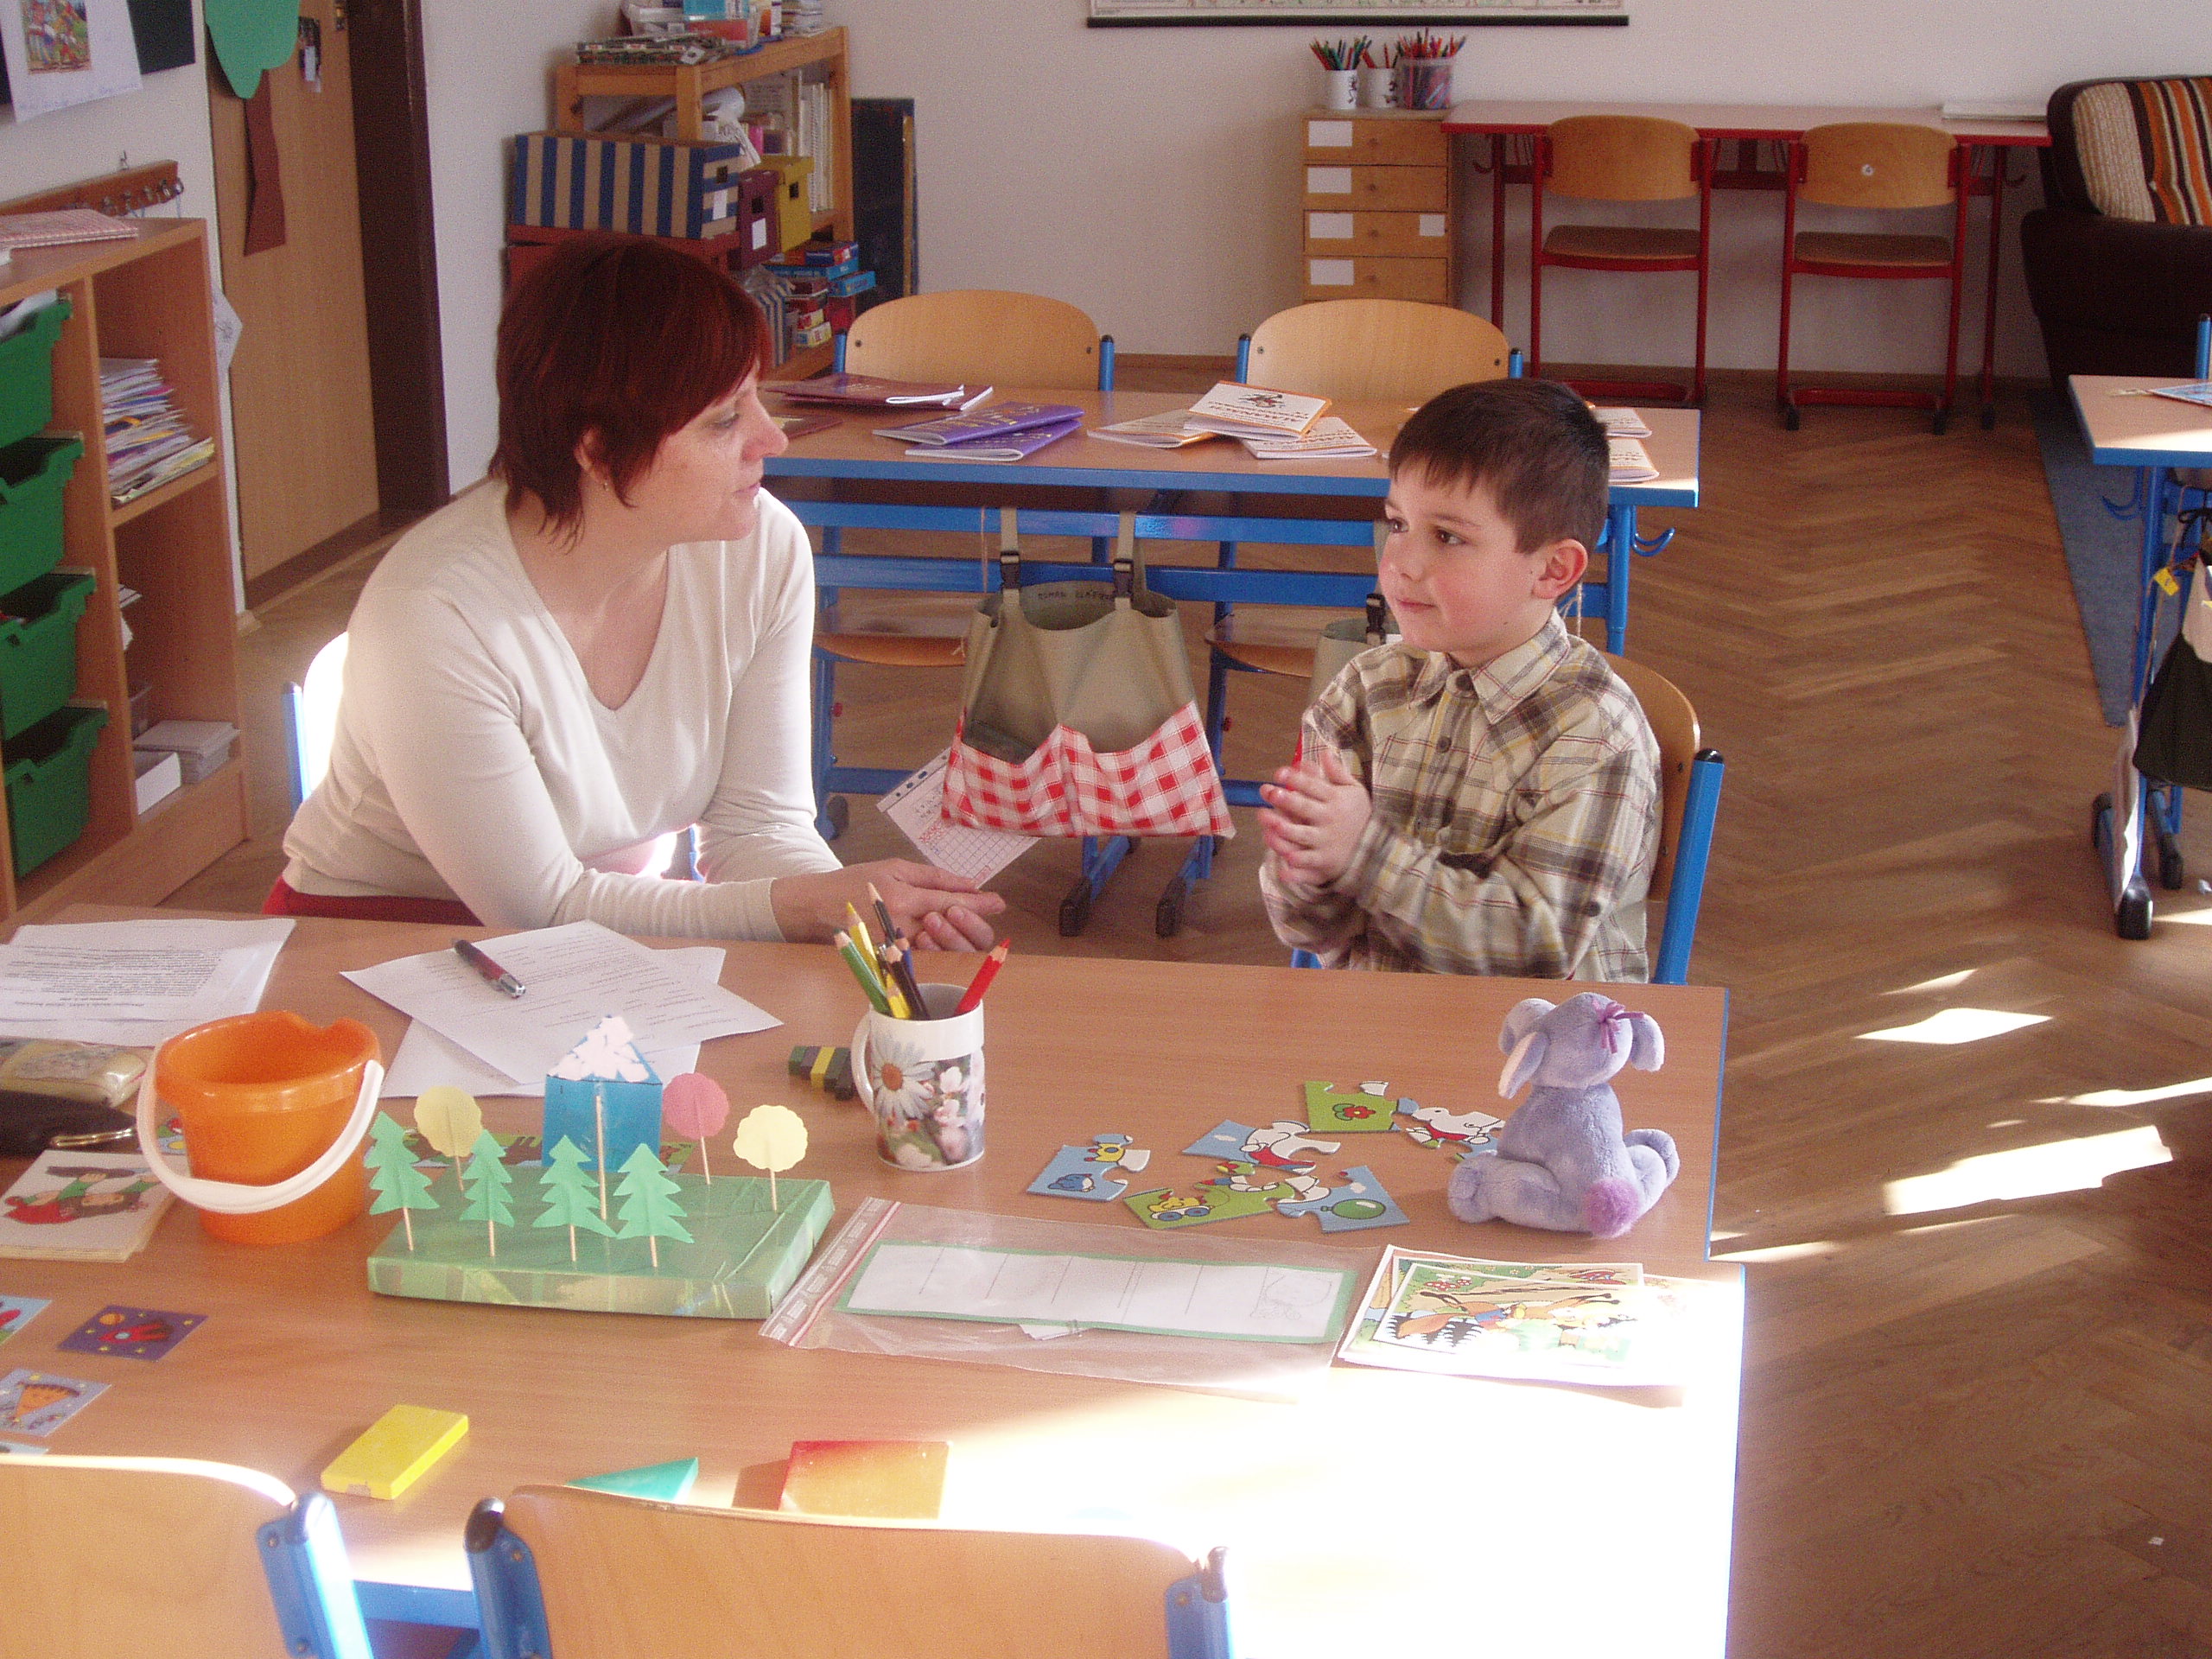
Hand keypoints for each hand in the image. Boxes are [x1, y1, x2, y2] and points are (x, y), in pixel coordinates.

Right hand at [770, 860, 1004, 950]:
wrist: (820, 905)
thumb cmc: (857, 880)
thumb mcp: (895, 867)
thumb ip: (933, 877)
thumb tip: (968, 884)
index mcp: (903, 898)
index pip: (950, 903)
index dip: (978, 904)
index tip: (998, 901)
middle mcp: (902, 925)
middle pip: (951, 929)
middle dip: (973, 922)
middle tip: (986, 908)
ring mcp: (896, 944)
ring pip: (941, 945)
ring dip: (959, 933)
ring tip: (963, 917)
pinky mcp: (891, 956)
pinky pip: (924, 954)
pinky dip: (940, 943)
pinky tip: (945, 931)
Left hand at [1258, 746, 1370, 889]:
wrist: (1377, 845)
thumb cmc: (1358, 814)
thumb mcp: (1354, 790)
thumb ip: (1338, 773)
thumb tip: (1324, 752)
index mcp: (1335, 799)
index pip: (1313, 786)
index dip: (1296, 779)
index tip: (1278, 773)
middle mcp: (1330, 818)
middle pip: (1304, 807)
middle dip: (1287, 800)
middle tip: (1270, 792)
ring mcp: (1327, 840)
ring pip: (1303, 834)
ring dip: (1286, 828)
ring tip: (1269, 821)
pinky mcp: (1326, 860)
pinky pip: (1310, 861)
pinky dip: (1299, 862)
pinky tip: (1286, 861)